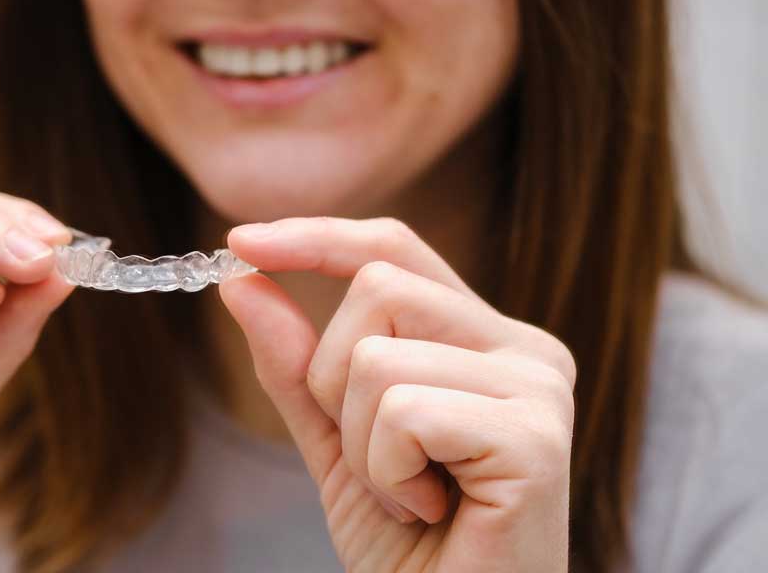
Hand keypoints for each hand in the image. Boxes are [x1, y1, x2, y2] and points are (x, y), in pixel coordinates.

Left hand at [218, 217, 575, 572]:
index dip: (317, 237)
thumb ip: (297, 362)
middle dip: (333, 380)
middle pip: (377, 286)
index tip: (240, 242)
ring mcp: (540, 389)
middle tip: (379, 461)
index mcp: (486, 339)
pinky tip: (430, 512)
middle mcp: (526, 350)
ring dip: (361, 445)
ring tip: (411, 496)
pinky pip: (401, 412)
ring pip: (376, 354)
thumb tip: (243, 276)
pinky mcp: (536, 439)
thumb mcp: (336, 439)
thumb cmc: (409, 545)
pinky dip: (386, 474)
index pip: (394, 250)